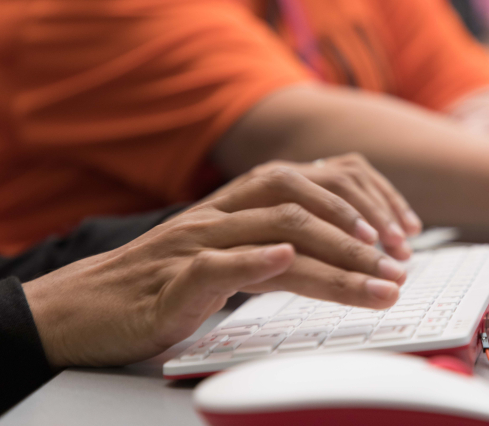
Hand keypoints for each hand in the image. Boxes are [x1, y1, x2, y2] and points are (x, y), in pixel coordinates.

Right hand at [23, 166, 405, 367]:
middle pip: (304, 200)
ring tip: (379, 279)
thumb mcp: (227, 254)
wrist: (84, 309)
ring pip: (278, 233)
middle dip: (362, 231)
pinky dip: (256, 261)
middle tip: (402, 264)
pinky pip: (219, 263)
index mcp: (238, 203)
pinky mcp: (172, 281)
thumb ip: (274, 245)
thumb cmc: (162, 284)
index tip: (404, 234)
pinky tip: (289, 262)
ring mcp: (196, 243)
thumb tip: (334, 251)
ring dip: (337, 257)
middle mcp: (222, 213)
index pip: (313, 180)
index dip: (365, 200)